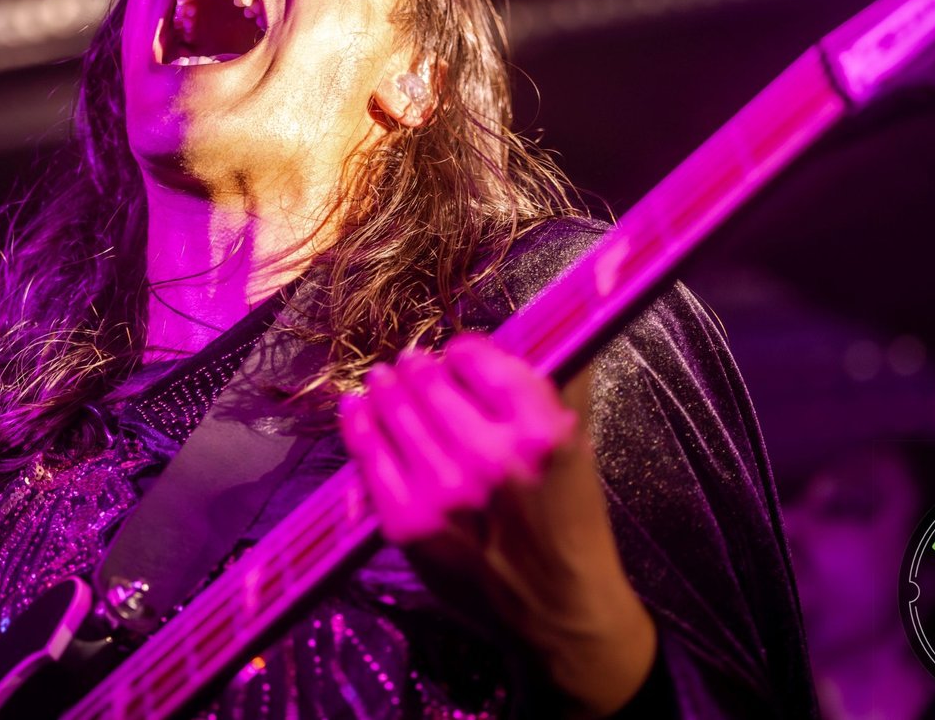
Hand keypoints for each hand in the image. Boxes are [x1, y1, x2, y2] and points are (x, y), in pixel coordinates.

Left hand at [340, 333, 655, 716]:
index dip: (463, 352)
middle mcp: (490, 457)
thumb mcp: (579, 444)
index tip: (458, 356)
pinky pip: (368, 454)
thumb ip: (558, 383)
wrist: (559, 610)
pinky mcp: (407, 522)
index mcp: (540, 431)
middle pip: (429, 380)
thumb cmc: (570, 522)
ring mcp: (442, 492)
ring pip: (395, 409)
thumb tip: (548, 324)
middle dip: (419, 367)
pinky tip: (356, 408)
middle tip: (412, 363)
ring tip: (382, 380)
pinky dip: (358, 423)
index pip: (477, 358)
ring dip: (386, 387)